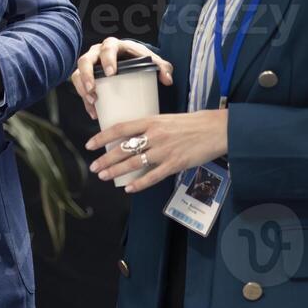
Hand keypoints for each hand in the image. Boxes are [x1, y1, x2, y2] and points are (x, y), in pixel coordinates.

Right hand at [70, 37, 172, 120]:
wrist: (131, 61)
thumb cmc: (140, 60)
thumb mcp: (153, 61)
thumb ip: (162, 68)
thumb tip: (167, 80)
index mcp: (114, 46)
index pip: (107, 48)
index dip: (106, 59)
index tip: (111, 73)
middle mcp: (97, 53)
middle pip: (85, 60)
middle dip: (87, 76)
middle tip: (93, 90)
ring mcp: (89, 65)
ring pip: (77, 74)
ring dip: (82, 89)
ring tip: (92, 102)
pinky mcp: (86, 78)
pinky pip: (80, 89)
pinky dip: (86, 102)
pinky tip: (94, 112)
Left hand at [86, 110, 227, 193]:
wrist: (217, 129)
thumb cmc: (192, 123)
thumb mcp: (166, 119)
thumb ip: (149, 127)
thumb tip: (131, 137)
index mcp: (151, 121)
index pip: (120, 128)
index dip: (102, 137)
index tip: (90, 144)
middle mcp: (155, 135)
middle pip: (123, 149)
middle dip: (105, 159)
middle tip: (94, 167)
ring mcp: (164, 151)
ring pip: (134, 163)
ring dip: (116, 171)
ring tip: (104, 177)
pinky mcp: (175, 164)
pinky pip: (153, 176)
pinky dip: (140, 183)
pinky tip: (129, 188)